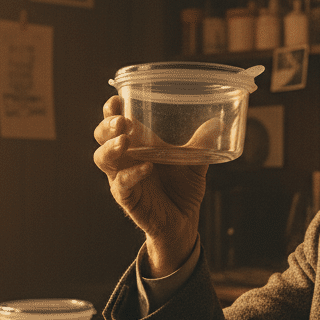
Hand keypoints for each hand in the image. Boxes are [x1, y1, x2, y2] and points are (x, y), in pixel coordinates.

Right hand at [93, 96, 205, 275]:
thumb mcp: (194, 162)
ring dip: (111, 147)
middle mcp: (125, 158)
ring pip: (102, 158)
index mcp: (137, 144)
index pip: (116, 122)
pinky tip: (146, 167)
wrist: (184, 220)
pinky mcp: (127, 197)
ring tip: (125, 141)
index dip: (111, 110)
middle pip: (101, 136)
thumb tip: (217, 123)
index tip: (117, 98)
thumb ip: (202, 143)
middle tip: (122, 121)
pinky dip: (132, 174)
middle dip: (107, 126)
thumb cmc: (182, 188)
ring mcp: (122, 177)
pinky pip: (122, 184)